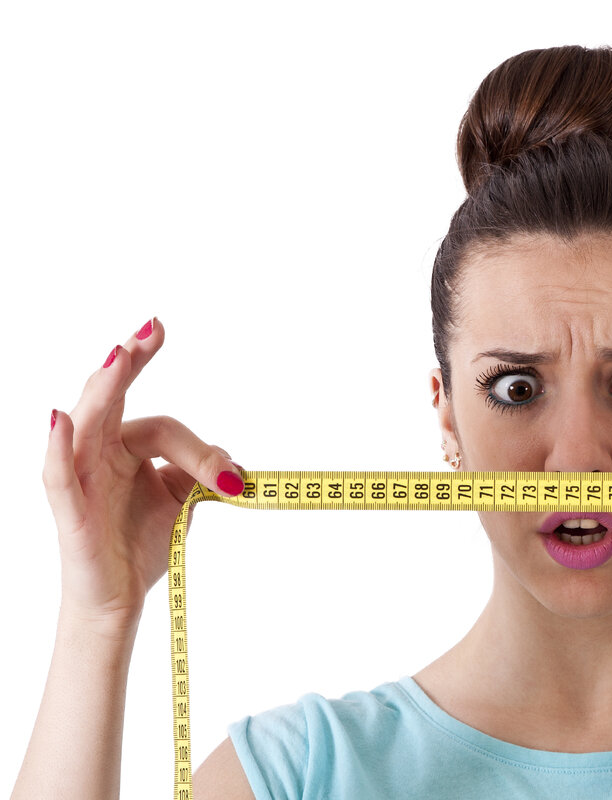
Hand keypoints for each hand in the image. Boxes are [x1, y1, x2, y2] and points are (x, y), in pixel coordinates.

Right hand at [42, 318, 243, 633]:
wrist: (119, 598)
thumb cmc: (140, 542)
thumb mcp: (183, 501)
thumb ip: (204, 473)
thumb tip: (233, 462)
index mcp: (124, 447)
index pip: (162, 428)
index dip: (199, 450)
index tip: (232, 475)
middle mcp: (98, 454)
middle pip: (114, 399)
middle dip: (132, 362)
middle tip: (154, 328)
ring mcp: (80, 479)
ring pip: (89, 423)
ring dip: (105, 387)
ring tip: (121, 356)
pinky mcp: (69, 510)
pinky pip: (59, 474)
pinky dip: (60, 446)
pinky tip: (61, 420)